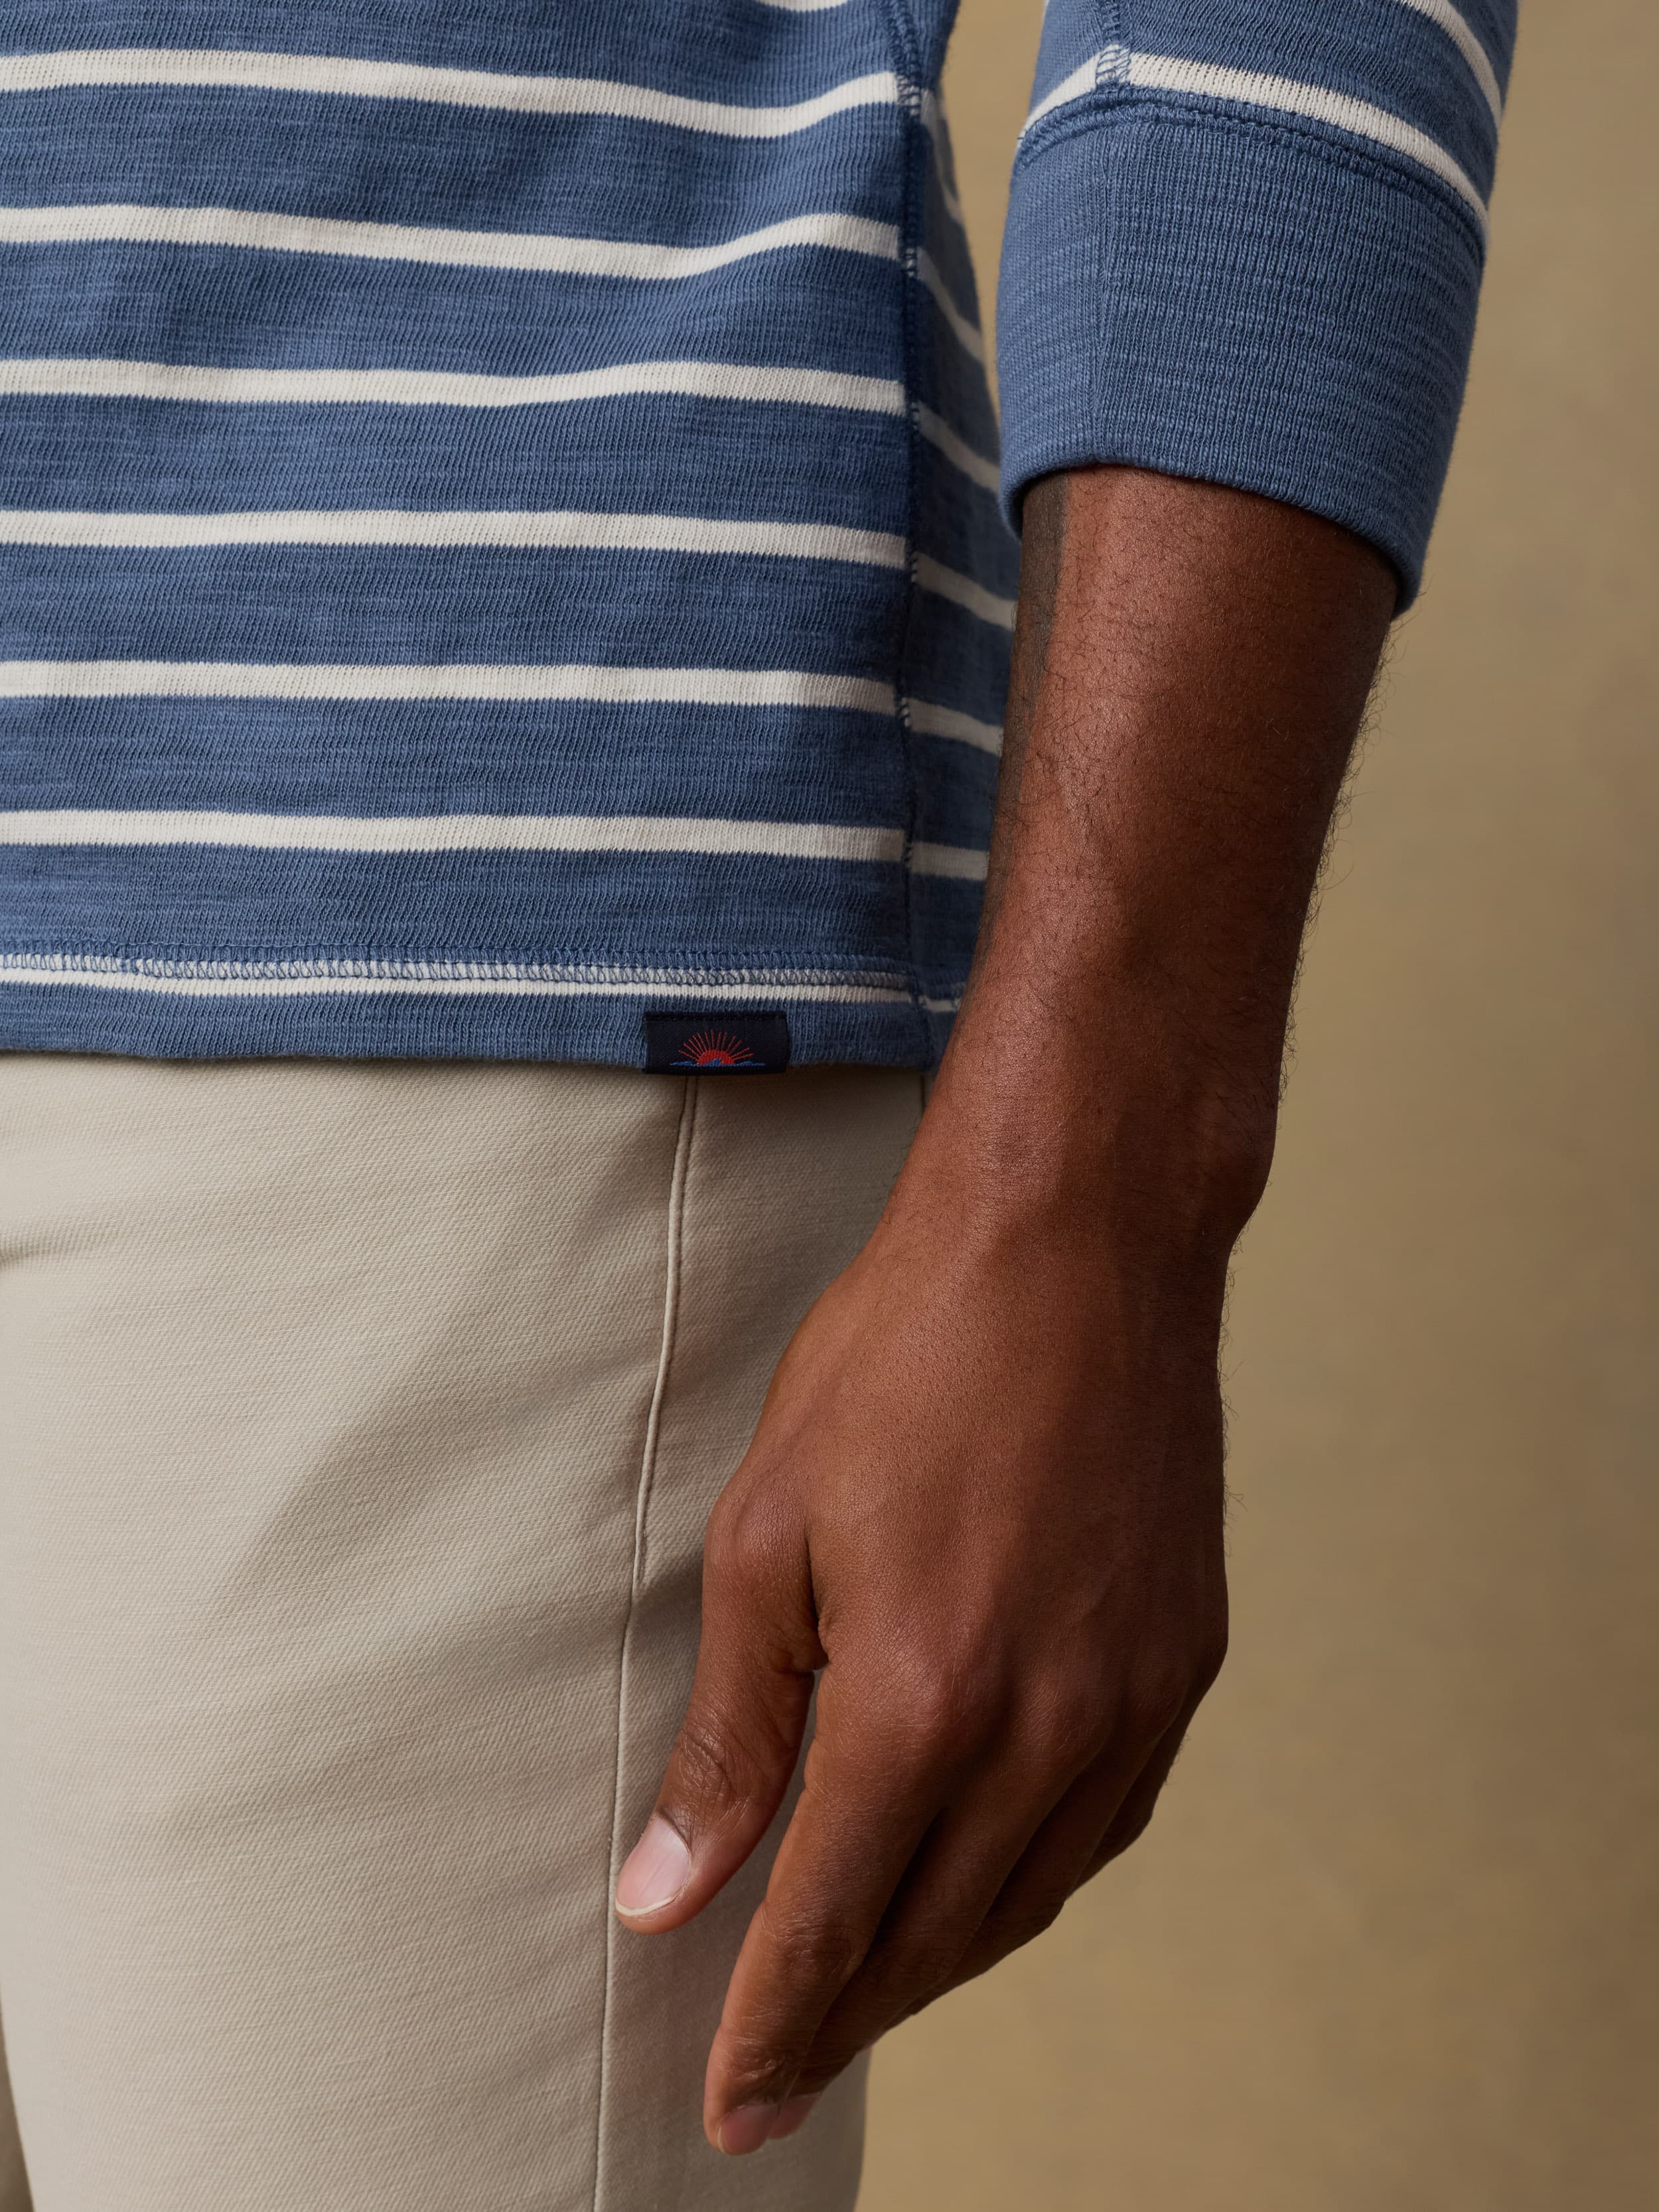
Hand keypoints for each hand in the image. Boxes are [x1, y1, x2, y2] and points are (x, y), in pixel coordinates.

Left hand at [612, 1108, 1233, 2153]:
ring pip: (1027, 1899)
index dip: (771, 2029)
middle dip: (844, 2017)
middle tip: (777, 2071)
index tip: (727, 2108)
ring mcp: (1135, 1700)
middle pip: (935, 1937)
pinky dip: (1029, 1879)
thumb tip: (666, 1896)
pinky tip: (982, 1879)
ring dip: (938, 1961)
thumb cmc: (902, 1362)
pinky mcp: (1185, 1664)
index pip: (832, 1924)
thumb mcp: (767, 1535)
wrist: (1077, 1247)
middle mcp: (1048, 1728)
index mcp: (925, 1700)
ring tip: (863, 1991)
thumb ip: (732, 1737)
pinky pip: (1104, 1825)